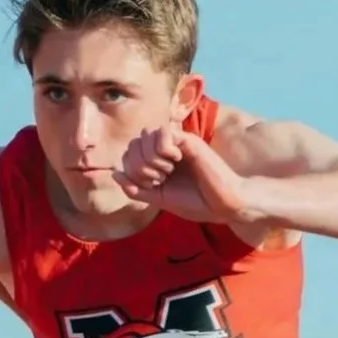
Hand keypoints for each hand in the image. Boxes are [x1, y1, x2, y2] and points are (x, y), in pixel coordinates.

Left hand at [112, 125, 260, 225]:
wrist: (222, 205)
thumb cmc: (196, 203)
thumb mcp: (159, 199)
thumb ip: (137, 189)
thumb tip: (115, 173)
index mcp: (158, 162)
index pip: (130, 154)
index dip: (132, 170)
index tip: (150, 185)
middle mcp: (166, 150)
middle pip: (134, 143)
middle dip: (139, 165)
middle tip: (158, 179)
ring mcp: (177, 143)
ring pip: (146, 135)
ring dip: (150, 158)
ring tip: (166, 171)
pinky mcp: (189, 140)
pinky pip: (164, 132)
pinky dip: (163, 149)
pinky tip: (175, 160)